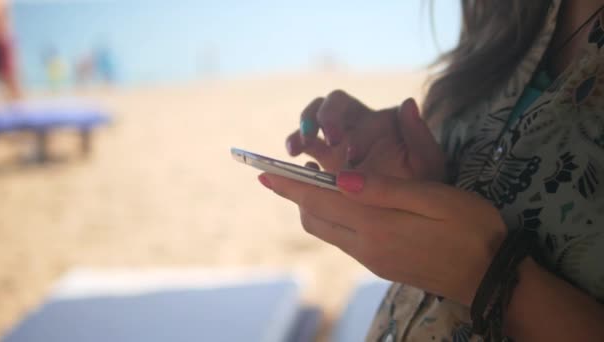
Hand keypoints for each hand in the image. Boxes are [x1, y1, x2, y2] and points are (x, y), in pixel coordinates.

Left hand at [258, 171, 506, 305]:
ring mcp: (371, 259)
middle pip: (314, 218)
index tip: (262, 171)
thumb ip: (384, 189)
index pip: (318, 200)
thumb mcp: (433, 198)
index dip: (288, 185)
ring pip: (326, 230)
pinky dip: (334, 217)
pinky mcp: (380, 265)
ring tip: (322, 180)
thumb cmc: (471, 228)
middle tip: (297, 168)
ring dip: (315, 205)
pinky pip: (343, 239)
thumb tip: (339, 177)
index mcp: (376, 225)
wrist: (490, 277)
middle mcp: (365, 246)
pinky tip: (349, 202)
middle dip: (297, 194)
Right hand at [285, 90, 445, 180]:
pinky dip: (297, 158)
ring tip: (295, 150)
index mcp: (377, 120)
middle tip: (323, 140)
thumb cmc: (424, 182)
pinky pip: (304, 153)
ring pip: (310, 124)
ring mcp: (335, 145)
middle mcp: (353, 126)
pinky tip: (296, 173)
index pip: (353, 110)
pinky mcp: (324, 164)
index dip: (346, 127)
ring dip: (300, 132)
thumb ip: (420, 135)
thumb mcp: (428, 162)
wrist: (416, 210)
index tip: (354, 155)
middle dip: (322, 118)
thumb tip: (407, 102)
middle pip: (328, 105)